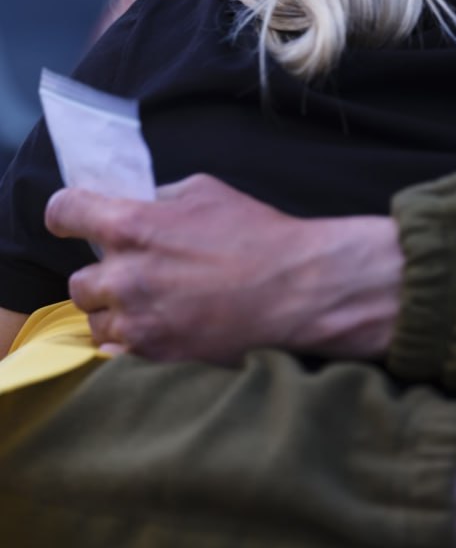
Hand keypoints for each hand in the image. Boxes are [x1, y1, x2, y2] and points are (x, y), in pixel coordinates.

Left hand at [45, 175, 402, 363]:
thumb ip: (158, 200)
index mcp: (131, 225)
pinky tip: (159, 331)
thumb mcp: (205, 192)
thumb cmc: (260, 235)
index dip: (69, 215)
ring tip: (154, 308)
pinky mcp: (156, 356)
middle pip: (79, 281)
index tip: (77, 221)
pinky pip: (117, 354)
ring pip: (97, 322)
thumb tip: (138, 205)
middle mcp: (125, 275)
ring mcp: (138, 320)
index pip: (64, 213)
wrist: (300, 288)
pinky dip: (131, 345)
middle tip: (136, 275)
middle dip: (104, 277)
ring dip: (117, 314)